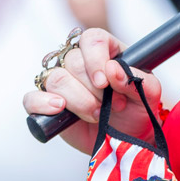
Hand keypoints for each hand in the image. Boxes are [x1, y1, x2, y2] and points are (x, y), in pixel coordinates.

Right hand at [22, 28, 161, 154]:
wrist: (129, 141)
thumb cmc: (138, 111)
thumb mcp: (148, 95)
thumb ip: (136, 80)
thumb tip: (113, 70)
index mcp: (104, 50)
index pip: (91, 39)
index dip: (95, 59)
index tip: (104, 82)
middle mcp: (79, 62)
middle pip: (72, 61)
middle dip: (92, 89)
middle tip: (111, 106)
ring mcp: (62, 82)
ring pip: (55, 79)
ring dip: (78, 101)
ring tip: (98, 115)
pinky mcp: (47, 104)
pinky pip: (31, 98)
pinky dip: (42, 104)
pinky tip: (60, 110)